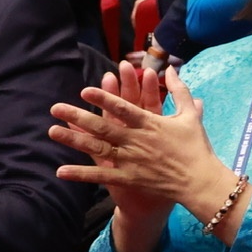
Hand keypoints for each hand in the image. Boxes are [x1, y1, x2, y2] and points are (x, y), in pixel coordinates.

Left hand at [51, 64, 233, 233]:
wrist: (200, 181)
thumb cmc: (196, 147)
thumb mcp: (190, 115)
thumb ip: (179, 91)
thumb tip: (171, 70)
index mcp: (151, 123)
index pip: (124, 108)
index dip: (104, 98)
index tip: (85, 90)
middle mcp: (137, 140)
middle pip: (103, 126)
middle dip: (78, 116)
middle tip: (55, 107)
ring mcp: (131, 160)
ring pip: (98, 148)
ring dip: (74, 140)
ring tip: (51, 132)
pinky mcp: (129, 178)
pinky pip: (101, 176)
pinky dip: (81, 174)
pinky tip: (61, 170)